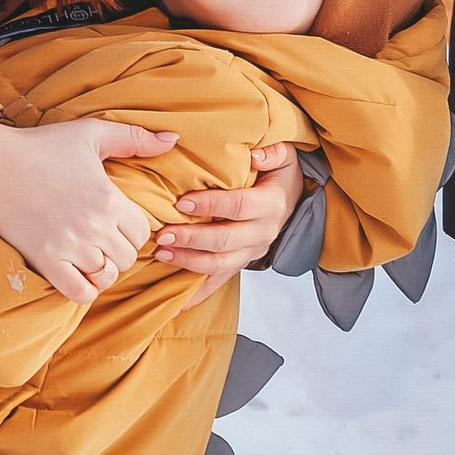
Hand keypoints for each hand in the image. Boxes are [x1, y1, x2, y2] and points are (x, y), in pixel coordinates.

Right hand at [0, 116, 177, 302]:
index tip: (121, 221)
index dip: (136, 228)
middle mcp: (92, 227)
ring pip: (106, 276)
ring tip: (93, 254)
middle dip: (121, 249)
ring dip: (104, 268)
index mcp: (108, 198)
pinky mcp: (45, 261)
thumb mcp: (92, 133)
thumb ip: (135, 138)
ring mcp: (68, 247)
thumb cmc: (43, 146)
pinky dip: (85, 288)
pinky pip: (79, 293)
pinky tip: (79, 271)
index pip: (144, 232)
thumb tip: (173, 139)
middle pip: (128, 257)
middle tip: (106, 237)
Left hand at [151, 142, 302, 319]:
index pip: (240, 206)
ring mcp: (251, 252)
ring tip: (162, 253)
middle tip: (165, 233)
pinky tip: (176, 303)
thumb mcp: (283, 155)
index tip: (183, 202)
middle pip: (226, 240)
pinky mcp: (240, 263)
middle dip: (193, 239)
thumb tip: (255, 155)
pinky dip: (197, 295)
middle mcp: (263, 233)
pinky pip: (218, 282)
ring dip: (189, 261)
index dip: (212, 205)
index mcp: (272, 204)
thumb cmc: (278, 174)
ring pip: (220, 264)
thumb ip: (272, 151)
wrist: (291, 200)